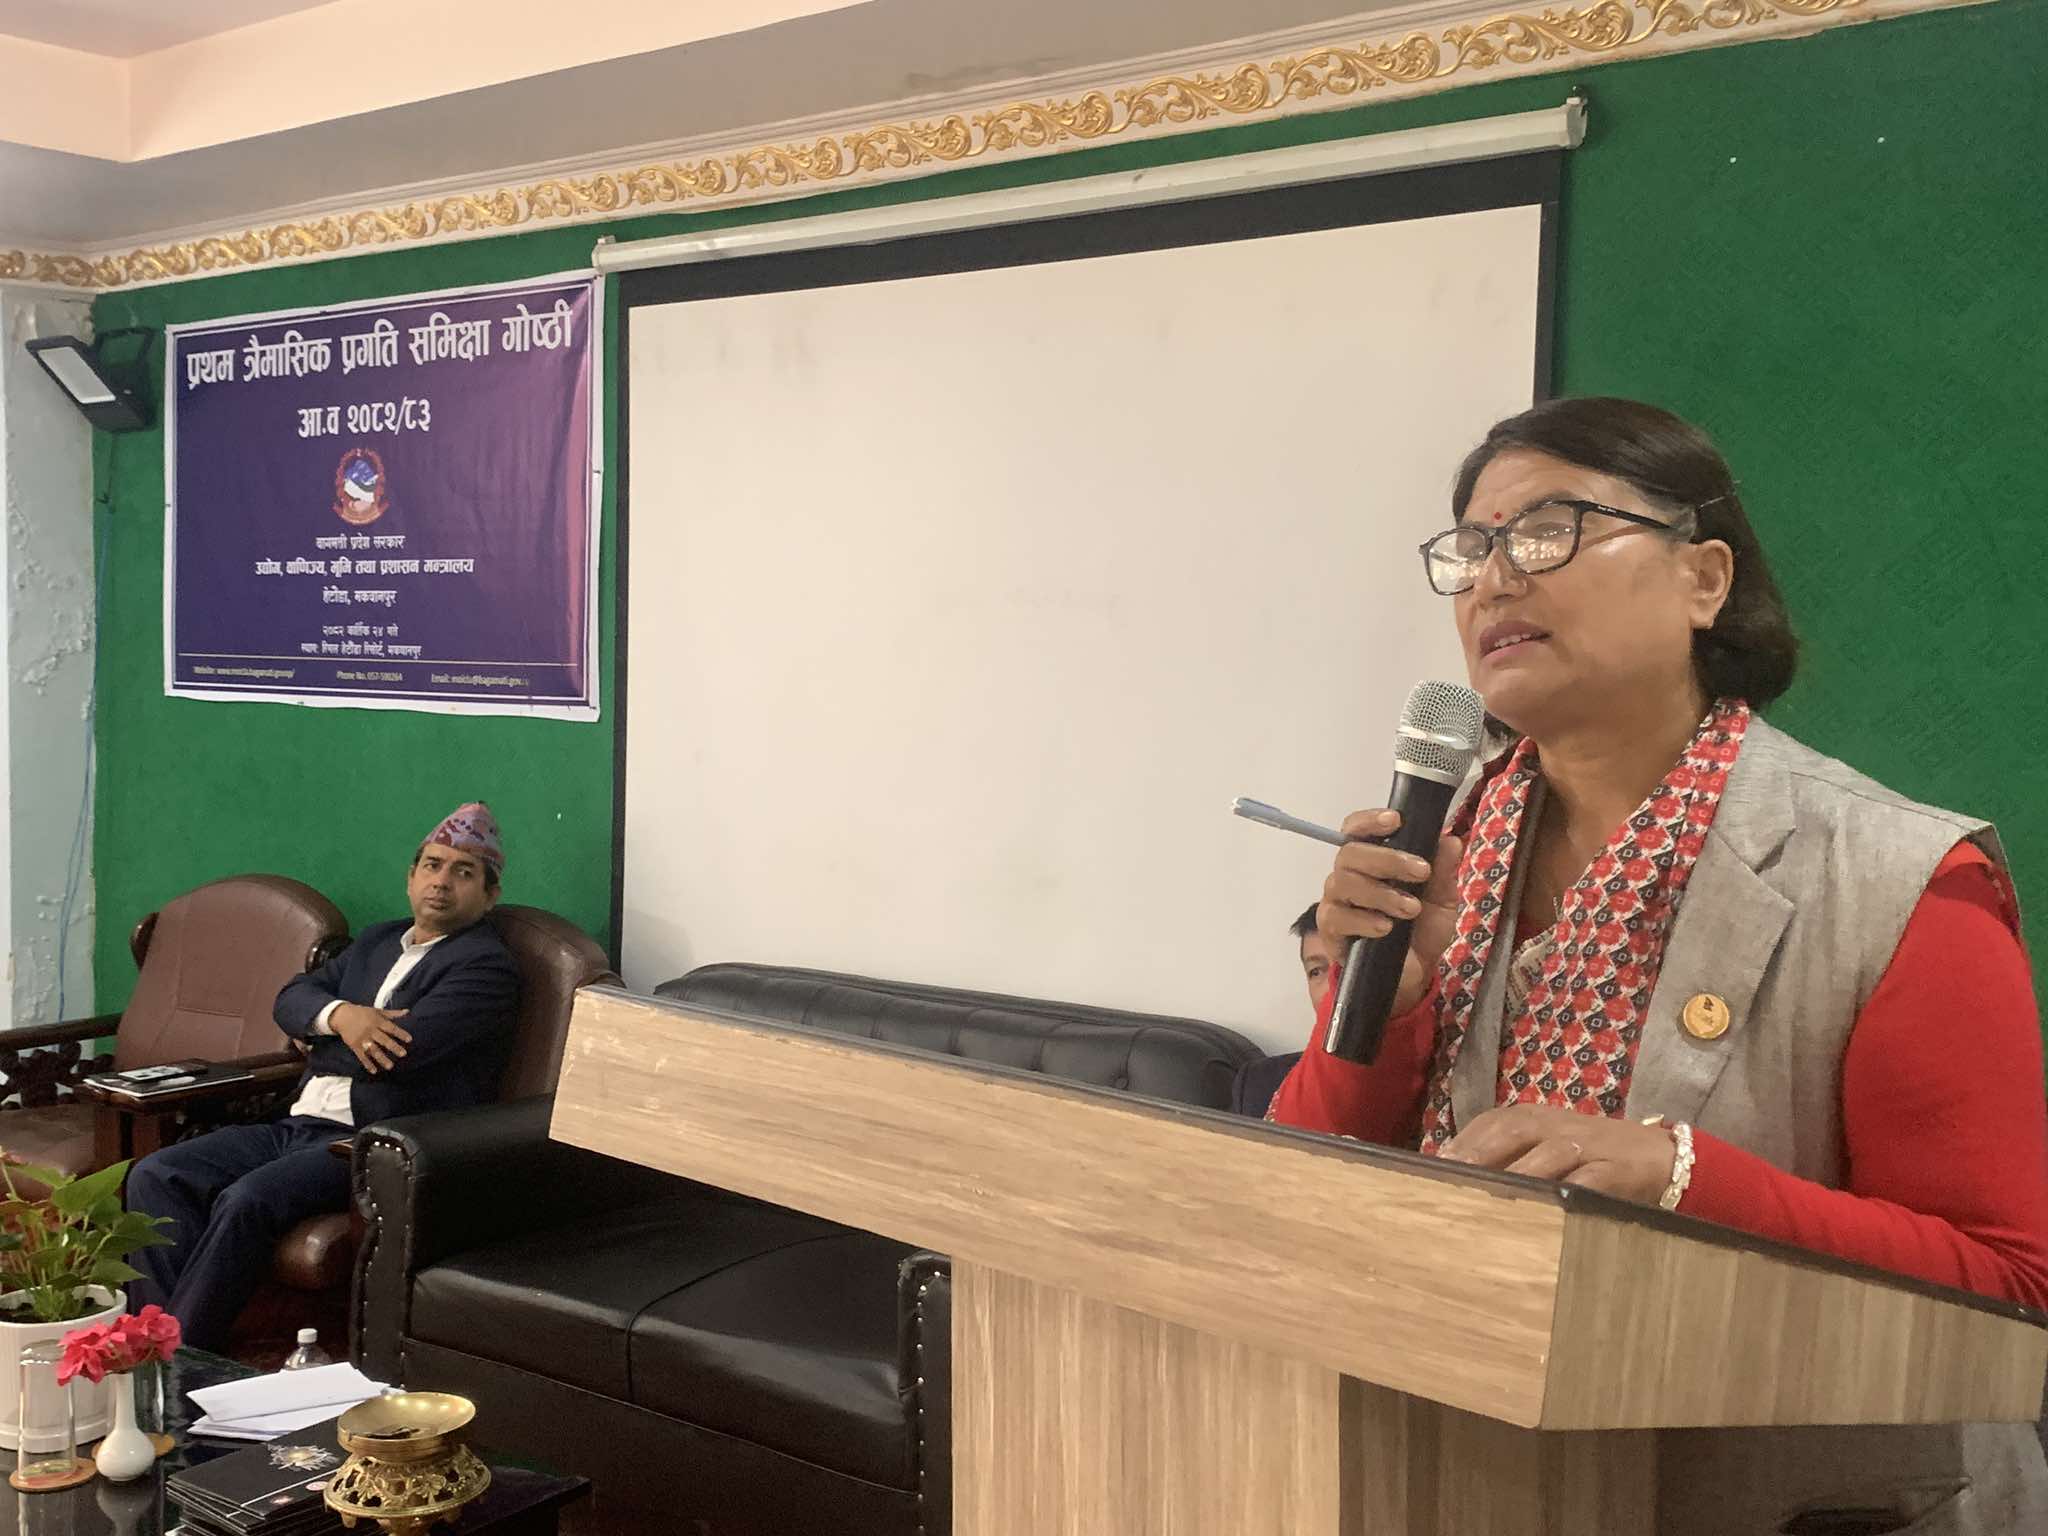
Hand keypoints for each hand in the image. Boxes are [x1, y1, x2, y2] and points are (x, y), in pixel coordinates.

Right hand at [330, 1004, 410, 1074]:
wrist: (342, 1016)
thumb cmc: (363, 1013)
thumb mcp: (378, 1011)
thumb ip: (393, 1013)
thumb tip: (407, 1012)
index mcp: (378, 1021)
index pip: (391, 1028)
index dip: (400, 1033)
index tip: (410, 1040)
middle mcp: (371, 1030)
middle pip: (384, 1040)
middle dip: (393, 1047)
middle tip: (403, 1054)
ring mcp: (362, 1039)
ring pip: (373, 1050)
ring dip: (382, 1059)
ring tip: (390, 1066)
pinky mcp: (354, 1045)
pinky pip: (361, 1056)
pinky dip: (367, 1064)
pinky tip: (374, 1071)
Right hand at [1317, 811, 1465, 1016]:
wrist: (1414, 973)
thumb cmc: (1422, 928)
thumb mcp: (1442, 899)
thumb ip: (1444, 871)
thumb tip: (1450, 839)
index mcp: (1371, 860)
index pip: (1356, 829)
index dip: (1370, 820)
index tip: (1396, 821)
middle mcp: (1348, 875)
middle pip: (1350, 853)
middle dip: (1388, 859)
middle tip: (1421, 872)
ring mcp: (1336, 902)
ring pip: (1343, 882)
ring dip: (1381, 893)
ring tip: (1410, 909)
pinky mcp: (1331, 930)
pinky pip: (1337, 917)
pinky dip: (1364, 920)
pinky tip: (1385, 928)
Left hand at [1440, 1104, 1676, 1203]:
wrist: (1662, 1157)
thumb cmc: (1592, 1155)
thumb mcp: (1548, 1147)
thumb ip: (1508, 1157)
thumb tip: (1455, 1176)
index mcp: (1536, 1118)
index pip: (1492, 1121)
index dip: (1465, 1140)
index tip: (1435, 1163)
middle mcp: (1557, 1125)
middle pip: (1513, 1130)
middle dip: (1481, 1151)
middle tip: (1453, 1175)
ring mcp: (1588, 1145)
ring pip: (1549, 1152)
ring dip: (1519, 1172)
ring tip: (1491, 1193)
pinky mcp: (1616, 1169)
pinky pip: (1590, 1179)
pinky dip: (1569, 1190)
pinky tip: (1548, 1206)